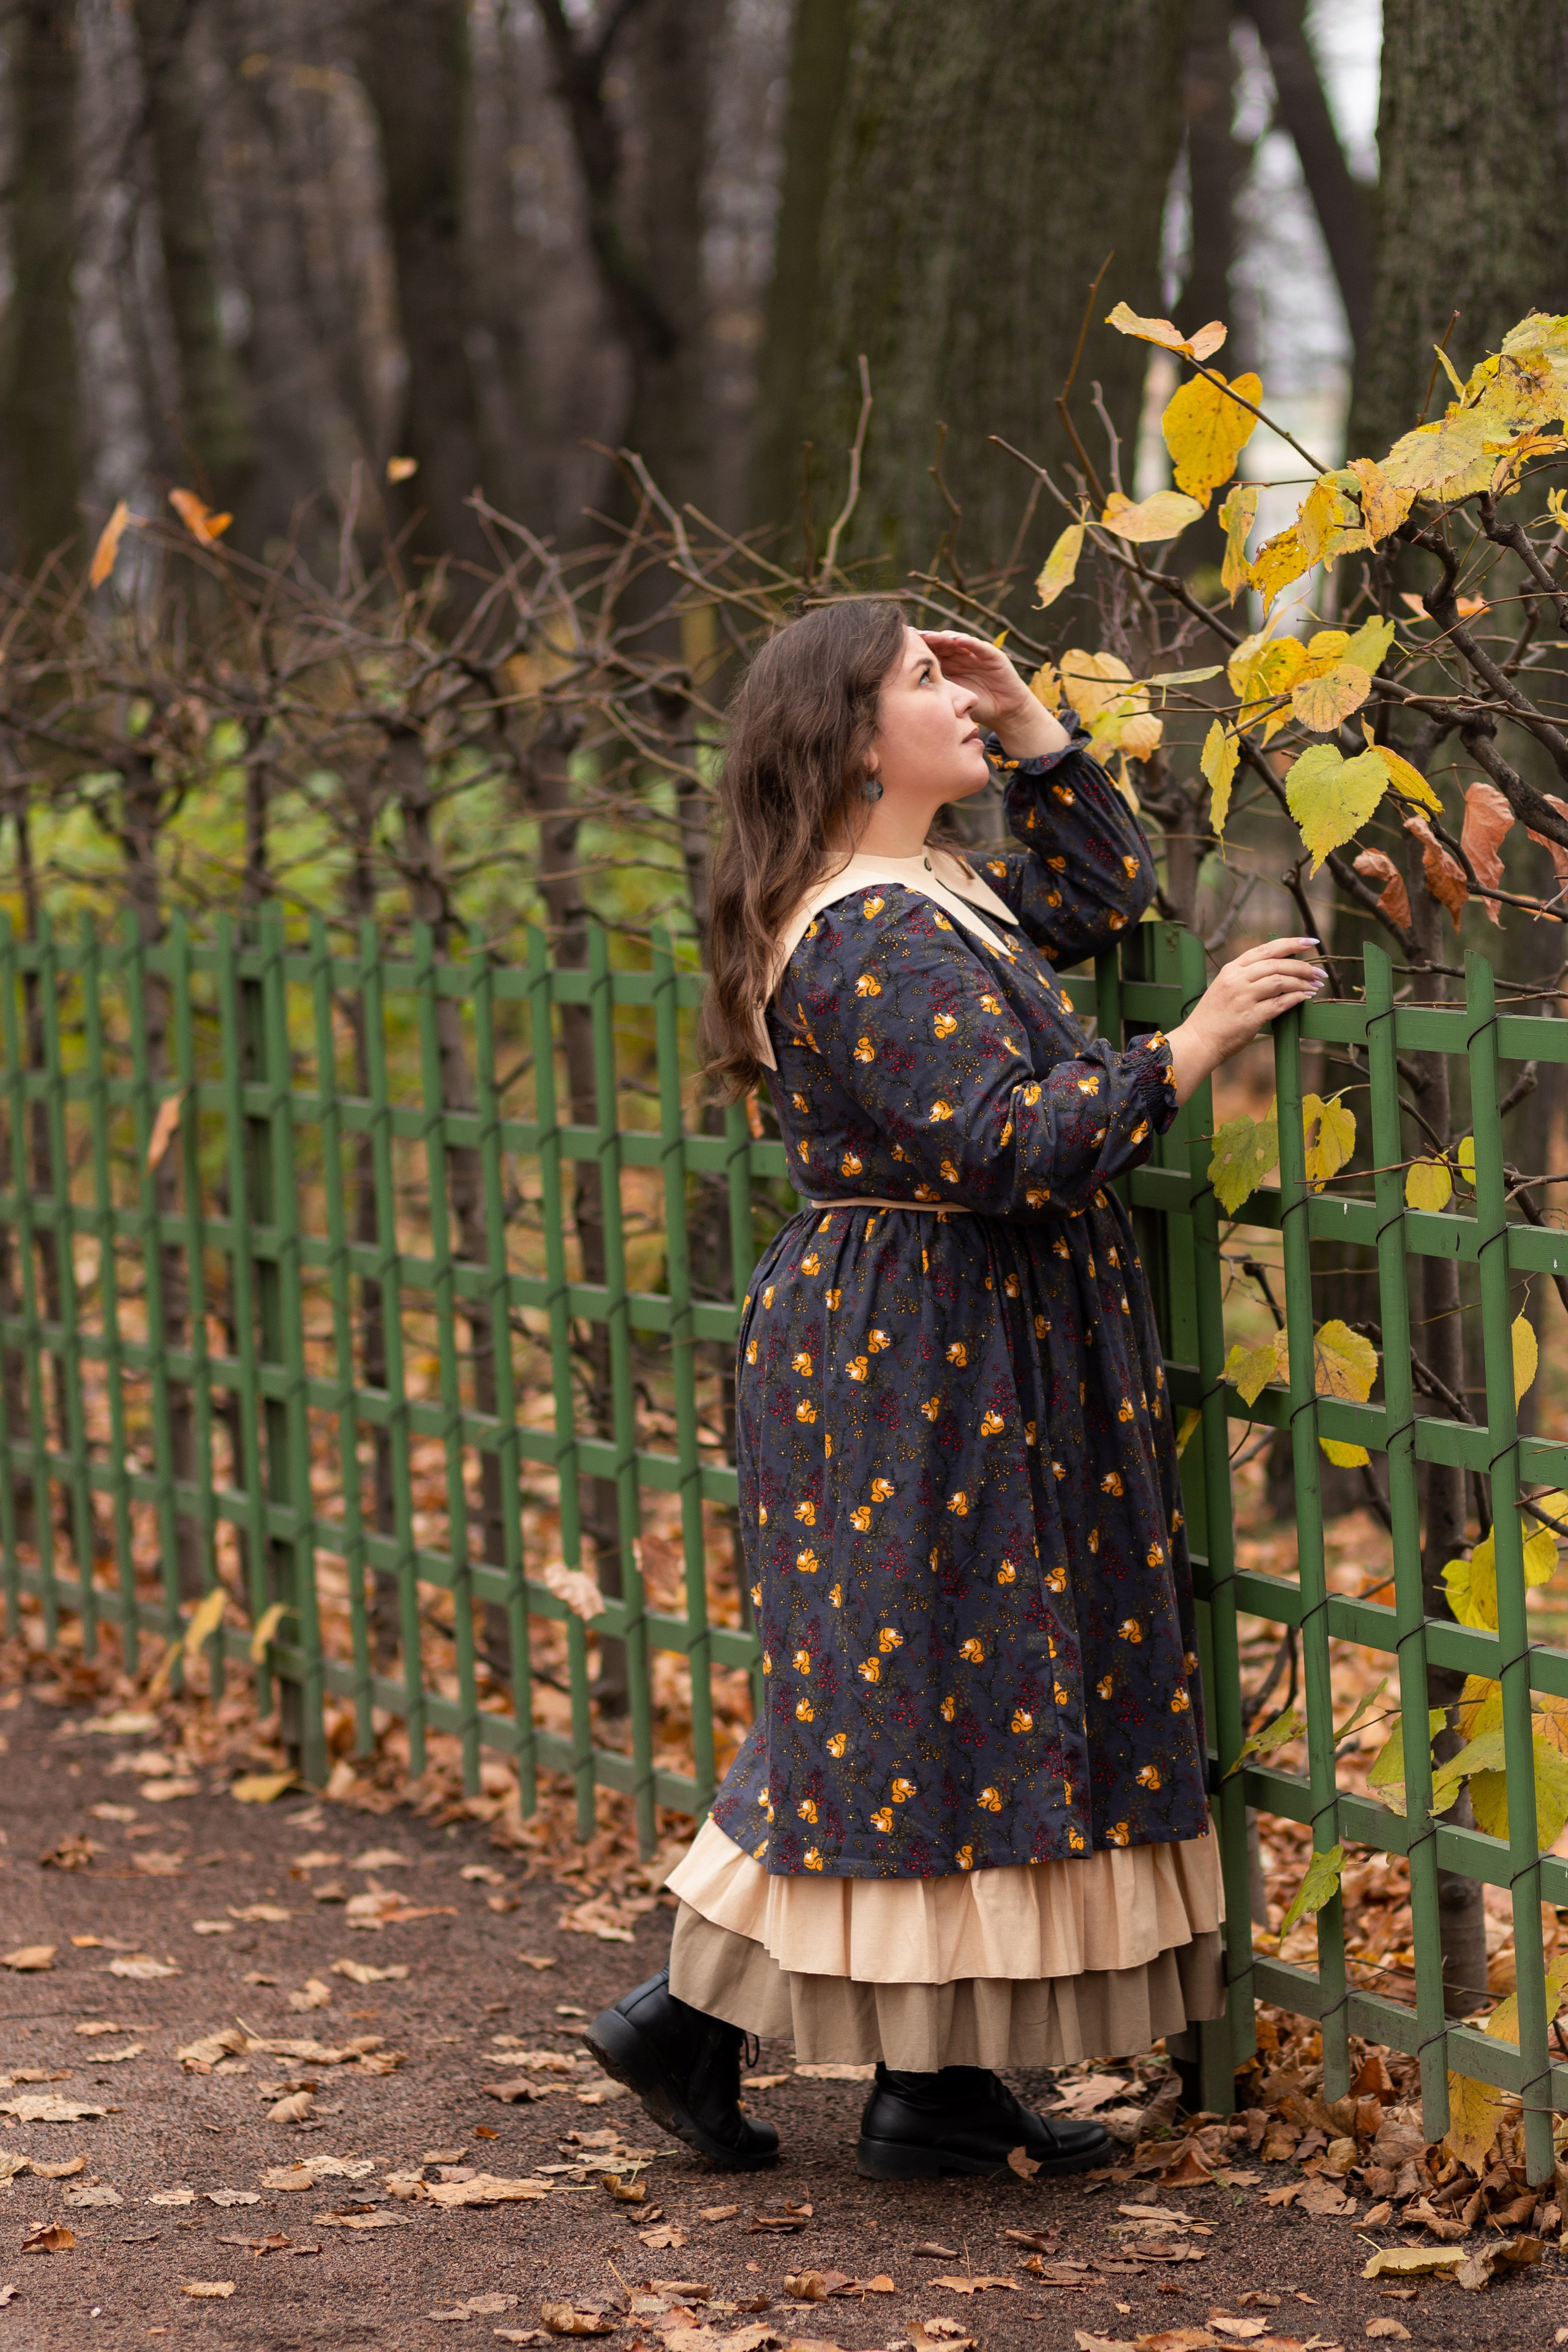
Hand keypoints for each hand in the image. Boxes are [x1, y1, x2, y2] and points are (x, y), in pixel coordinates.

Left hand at [918, 630, 1069, 757]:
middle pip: (941, 644)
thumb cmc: (978, 708)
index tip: (899, 647)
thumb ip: (936, 693)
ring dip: (943, 637)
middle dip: (927, 639)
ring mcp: (976, 653)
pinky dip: (967, 641)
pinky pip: (978, 645)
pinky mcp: (992, 655)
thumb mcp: (952, 699)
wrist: (1005, 713)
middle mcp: (961, 656)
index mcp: (950, 666)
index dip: (918, 650)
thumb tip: (906, 698)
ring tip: (929, 636)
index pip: (932, 653)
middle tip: (911, 636)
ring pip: (957, 641)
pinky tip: (954, 640)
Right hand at [1166, 938, 1325, 1106]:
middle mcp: (1237, 979)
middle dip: (1303, 966)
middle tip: (1319, 973)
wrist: (1198, 1040)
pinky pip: (1280, 1003)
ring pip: (1280, 981)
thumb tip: (1280, 971)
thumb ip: (1247, 976)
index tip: (1311, 942)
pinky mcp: (1250, 1016)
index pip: (1266, 949)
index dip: (1291, 943)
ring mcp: (1243, 997)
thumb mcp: (1225, 987)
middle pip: (1277, 964)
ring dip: (1302, 982)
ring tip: (1315, 986)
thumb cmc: (1213, 1017)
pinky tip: (1305, 998)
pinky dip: (1296, 998)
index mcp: (1231, 969)